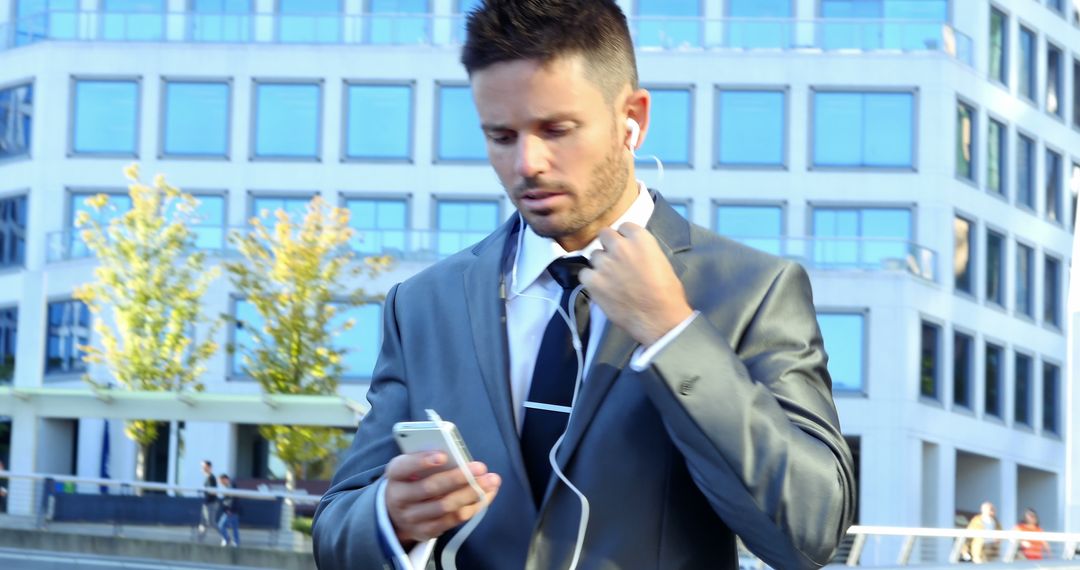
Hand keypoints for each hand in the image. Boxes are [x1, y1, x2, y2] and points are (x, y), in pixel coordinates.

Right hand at [384, 452, 500, 548]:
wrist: (396, 512)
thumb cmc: (412, 480)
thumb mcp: (412, 466)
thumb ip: (429, 460)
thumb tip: (458, 456)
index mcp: (395, 476)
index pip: (404, 467)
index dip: (422, 461)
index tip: (443, 455)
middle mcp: (400, 498)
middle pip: (430, 488)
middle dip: (458, 477)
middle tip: (480, 468)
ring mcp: (412, 518)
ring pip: (445, 506)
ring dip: (471, 493)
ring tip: (490, 481)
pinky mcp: (425, 531)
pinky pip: (453, 520)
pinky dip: (473, 507)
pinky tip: (486, 495)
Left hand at [579, 224, 692, 345]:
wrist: (659, 318)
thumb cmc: (667, 293)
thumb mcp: (660, 262)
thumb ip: (643, 251)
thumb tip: (633, 252)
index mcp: (640, 239)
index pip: (624, 226)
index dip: (624, 237)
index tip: (626, 247)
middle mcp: (620, 246)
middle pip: (604, 234)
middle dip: (609, 245)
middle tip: (615, 260)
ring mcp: (604, 263)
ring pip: (594, 255)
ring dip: (600, 264)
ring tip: (609, 278)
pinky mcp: (593, 281)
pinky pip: (584, 274)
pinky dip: (590, 280)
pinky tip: (601, 288)